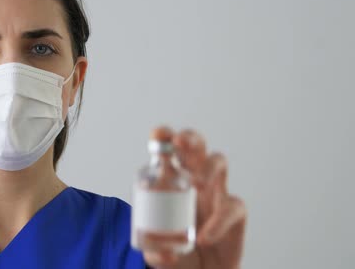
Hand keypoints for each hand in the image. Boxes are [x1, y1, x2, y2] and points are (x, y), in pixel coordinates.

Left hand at [142, 126, 246, 268]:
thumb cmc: (179, 254)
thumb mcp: (158, 252)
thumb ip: (155, 251)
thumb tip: (161, 252)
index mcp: (171, 181)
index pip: (168, 151)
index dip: (165, 137)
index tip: (159, 135)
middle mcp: (194, 180)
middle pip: (196, 147)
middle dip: (190, 139)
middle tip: (179, 143)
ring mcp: (216, 193)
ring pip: (219, 162)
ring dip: (209, 166)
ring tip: (197, 182)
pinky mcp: (234, 213)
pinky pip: (232, 207)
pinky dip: (218, 221)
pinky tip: (203, 237)